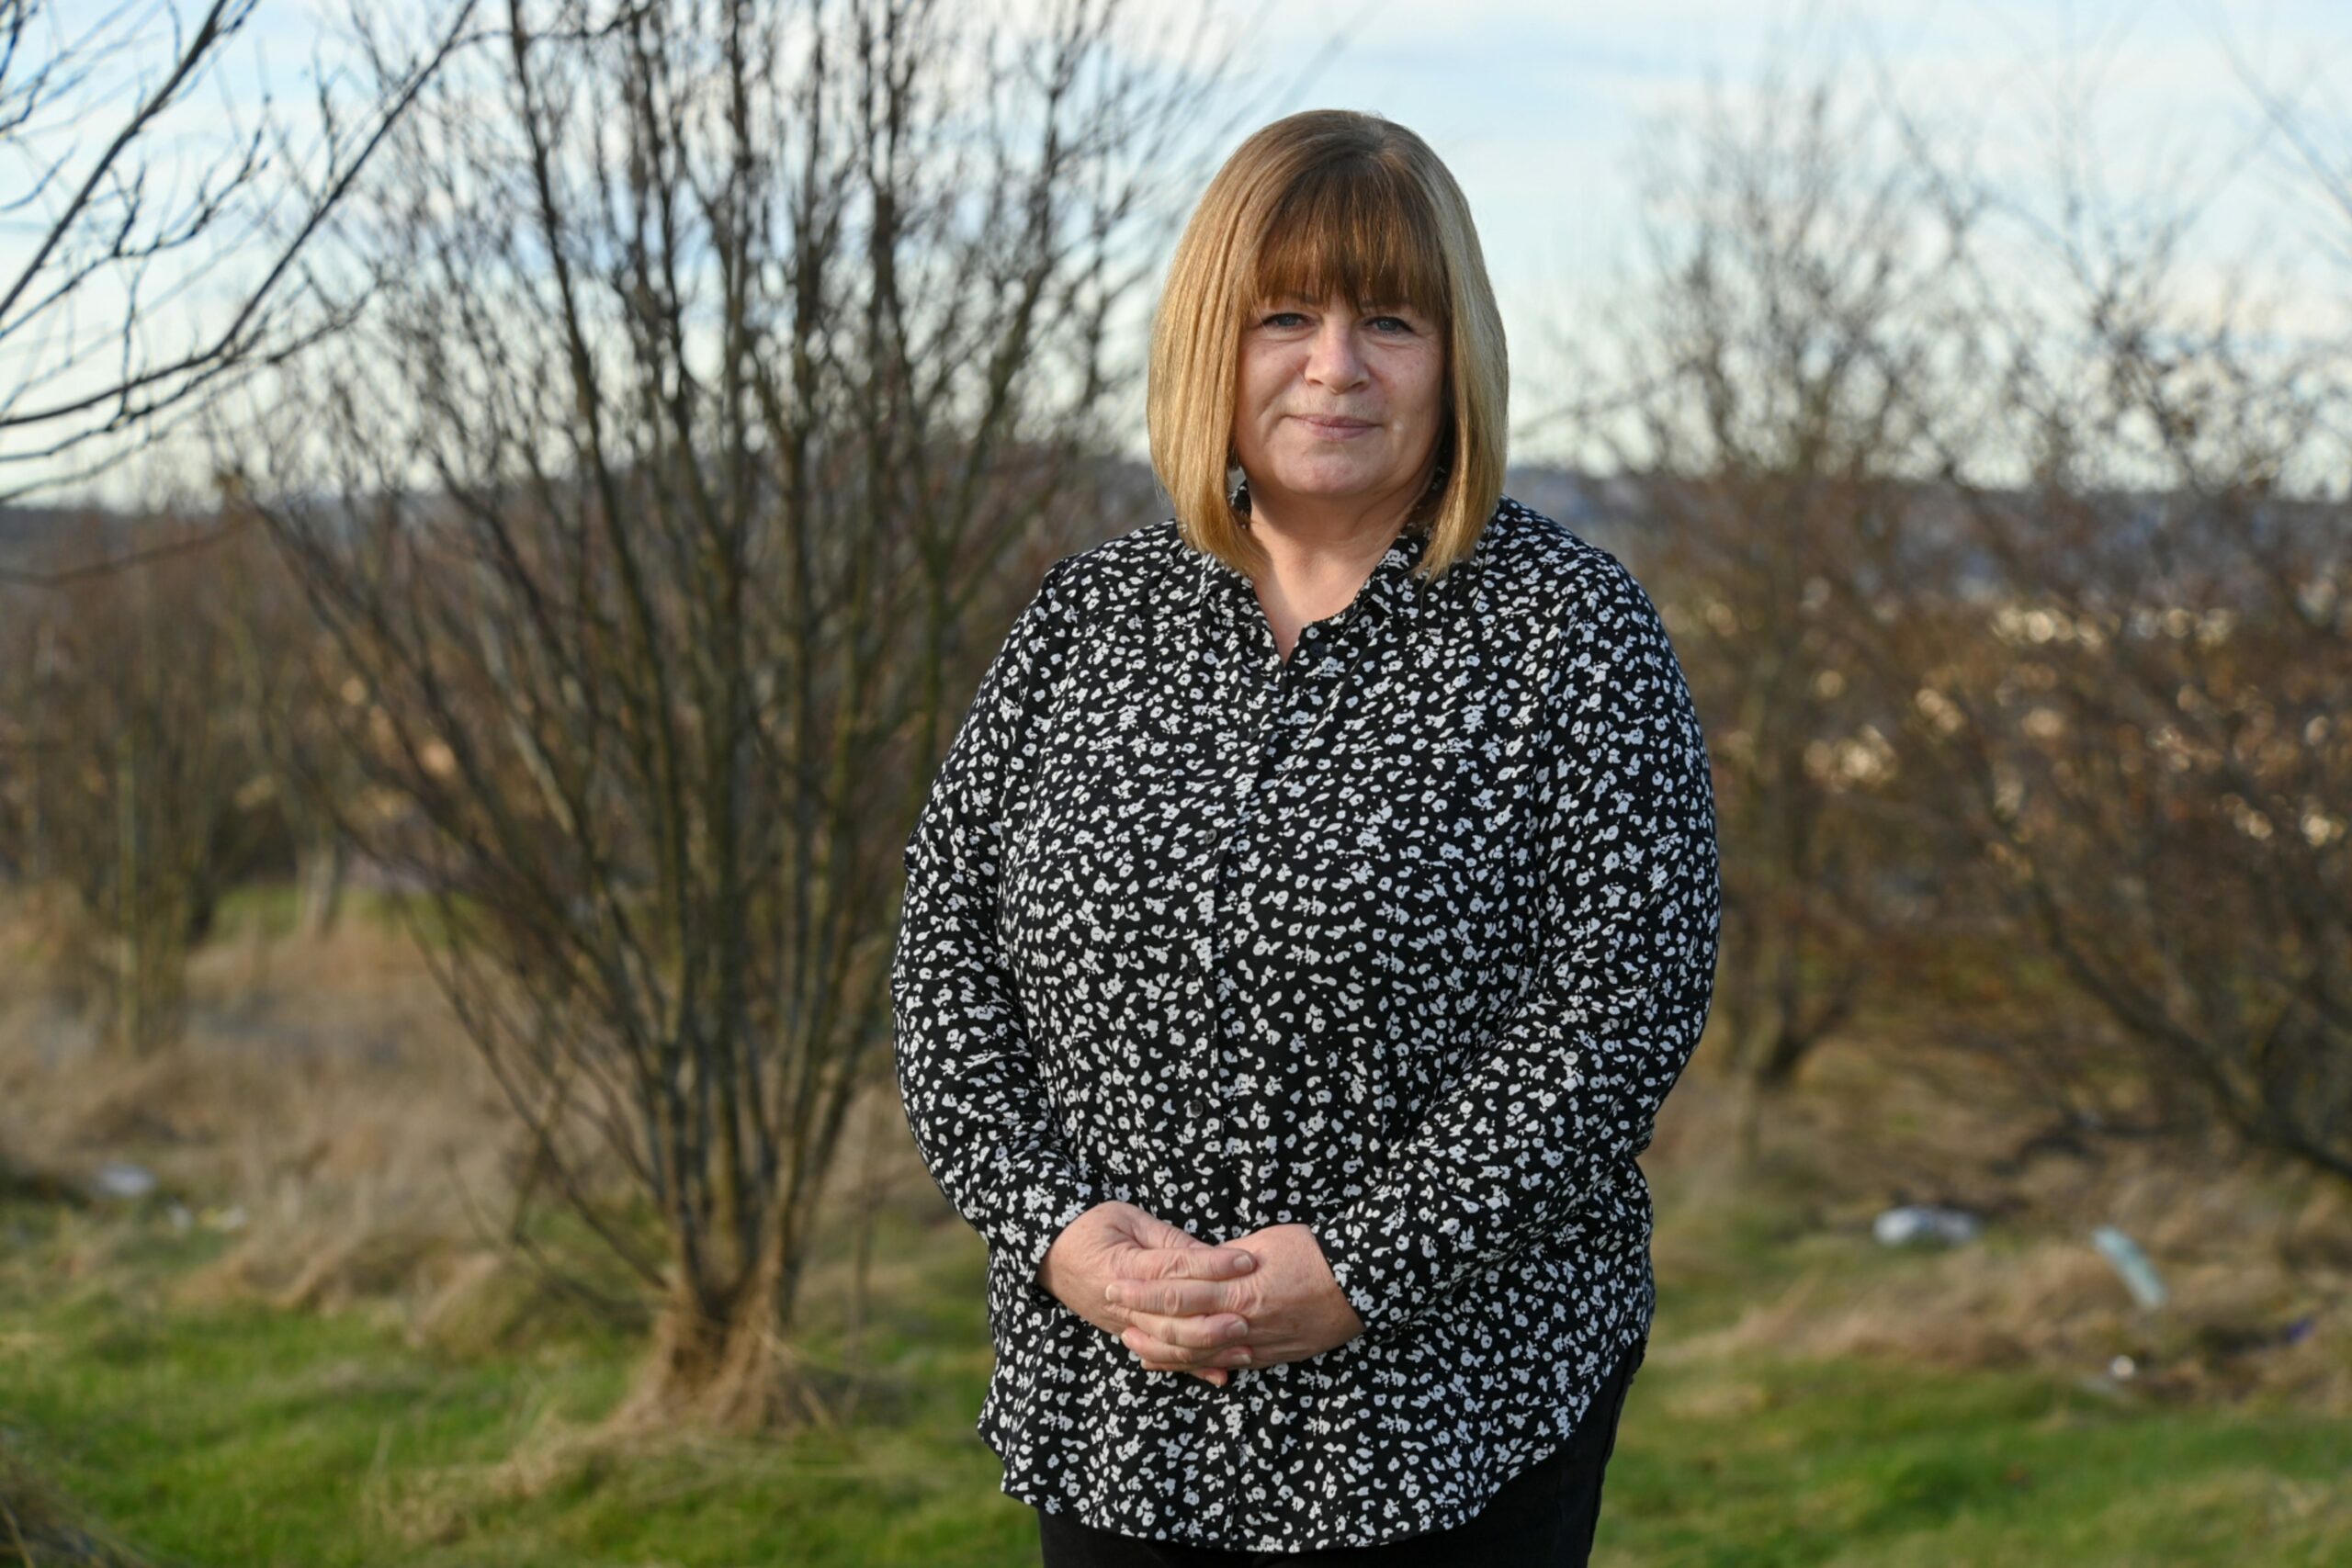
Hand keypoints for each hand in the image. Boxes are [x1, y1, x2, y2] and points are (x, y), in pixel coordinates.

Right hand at [1037, 1201, 1260, 1385]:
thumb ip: (1168, 1239)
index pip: (1175, 1268)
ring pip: (1170, 1346)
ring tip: (1246, 1346)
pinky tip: (1222, 1375)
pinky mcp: (1127, 1335)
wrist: (1050, 1254)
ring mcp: (1124, 1324)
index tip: (1248, 1260)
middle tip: (1249, 1315)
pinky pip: (1163, 1358)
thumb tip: (1210, 1253)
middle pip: (1173, 1319)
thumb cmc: (1091, 1227)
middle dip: (1214, 1320)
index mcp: (1124, 1267)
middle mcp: (1123, 1303)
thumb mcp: (1128, 1219)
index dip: (1214, 1265)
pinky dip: (1192, 1369)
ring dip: (1210, 1350)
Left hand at [1106, 1222, 1364, 1373]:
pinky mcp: (1268, 1357)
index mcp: (1239, 1286)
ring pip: (1197, 1353)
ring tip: (1131, 1340)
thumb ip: (1227, 1257)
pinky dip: (1192, 1365)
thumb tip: (1200, 1262)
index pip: (1178, 1289)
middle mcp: (1243, 1321)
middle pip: (1180, 1324)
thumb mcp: (1266, 1242)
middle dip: (1142, 1317)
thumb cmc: (1315, 1253)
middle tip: (1111, 1308)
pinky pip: (1222, 1365)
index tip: (1115, 1281)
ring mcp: (1255, 1344)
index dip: (1143, 1289)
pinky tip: (1170, 1361)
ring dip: (1160, 1348)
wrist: (1362, 1284)